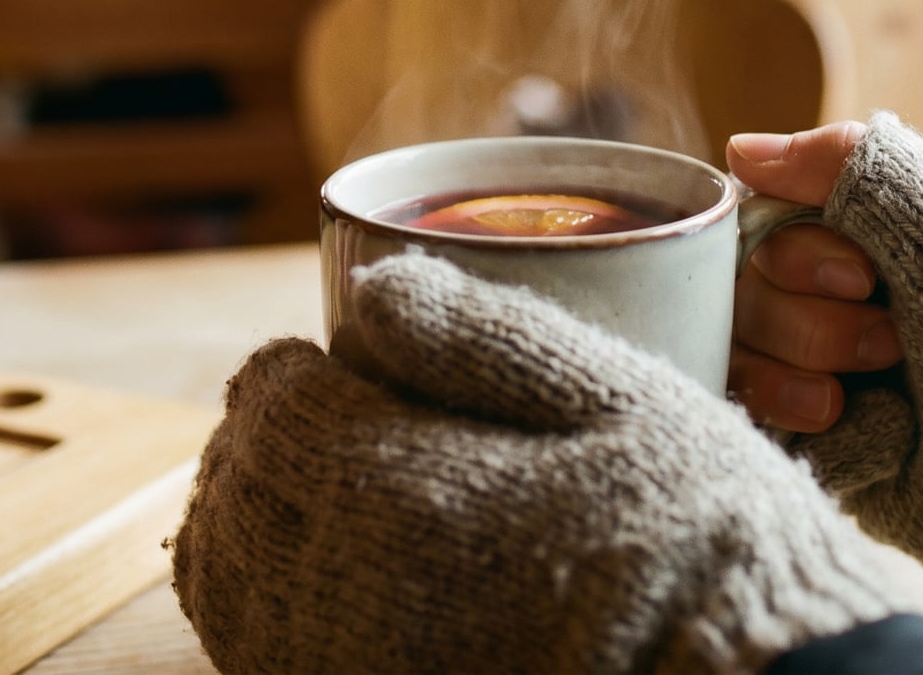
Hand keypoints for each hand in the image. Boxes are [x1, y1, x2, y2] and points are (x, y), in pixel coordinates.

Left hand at [173, 253, 893, 673]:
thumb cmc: (694, 529)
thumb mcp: (612, 395)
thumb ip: (482, 336)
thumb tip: (374, 284)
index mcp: (398, 483)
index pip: (274, 409)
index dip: (282, 373)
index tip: (315, 359)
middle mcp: (349, 582)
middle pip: (233, 495)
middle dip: (254, 443)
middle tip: (298, 417)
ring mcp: (356, 658)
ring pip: (228, 587)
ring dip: (236, 526)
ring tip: (280, 496)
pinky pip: (266, 657)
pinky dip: (256, 609)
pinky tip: (301, 587)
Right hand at [725, 122, 898, 431]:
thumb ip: (841, 160)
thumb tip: (738, 150)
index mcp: (863, 238)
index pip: (758, 225)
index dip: (792, 253)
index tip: (863, 275)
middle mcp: (832, 300)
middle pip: (737, 293)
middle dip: (810, 320)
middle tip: (893, 342)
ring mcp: (820, 375)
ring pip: (735, 356)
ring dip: (799, 367)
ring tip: (882, 387)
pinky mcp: (815, 441)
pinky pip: (746, 422)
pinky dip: (787, 419)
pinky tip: (844, 423)